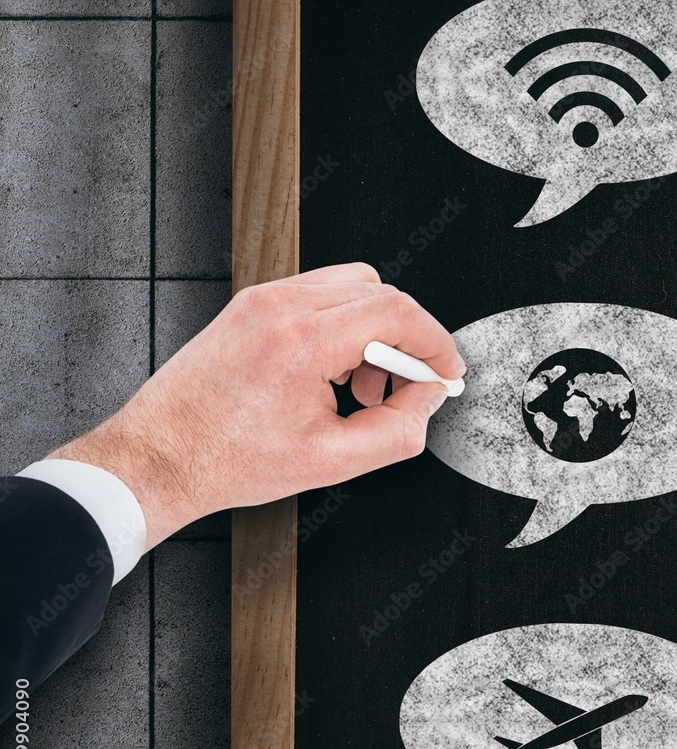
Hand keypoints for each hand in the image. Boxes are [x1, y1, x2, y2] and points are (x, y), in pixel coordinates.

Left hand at [48, 264, 464, 548]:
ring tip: (357, 386)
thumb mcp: (331, 462)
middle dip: (404, 341)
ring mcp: (263, 300)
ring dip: (372, 331)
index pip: (397, 312)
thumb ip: (397, 431)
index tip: (444, 369)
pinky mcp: (252, 304)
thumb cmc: (226, 459)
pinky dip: (342, 325)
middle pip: (380, 292)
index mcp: (302, 342)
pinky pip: (320, 295)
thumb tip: (426, 401)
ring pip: (352, 286)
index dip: (435, 342)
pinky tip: (330, 372)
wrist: (160, 456)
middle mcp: (281, 307)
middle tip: (400, 389)